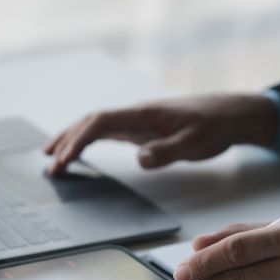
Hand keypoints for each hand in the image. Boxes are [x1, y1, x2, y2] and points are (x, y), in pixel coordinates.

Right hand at [43, 93, 278, 174]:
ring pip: (94, 125)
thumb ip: (167, 151)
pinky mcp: (139, 129)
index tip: (64, 159)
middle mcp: (134, 114)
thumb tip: (139, 159)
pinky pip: (104, 131)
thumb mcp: (195, 142)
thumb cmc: (214, 126)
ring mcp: (135, 121)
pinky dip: (85, 141)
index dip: (78, 140)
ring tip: (50, 156)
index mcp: (143, 114)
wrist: (229, 114)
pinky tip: (76, 151)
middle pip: (90, 122)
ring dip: (71, 139)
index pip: (101, 122)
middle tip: (50, 165)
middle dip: (67, 142)